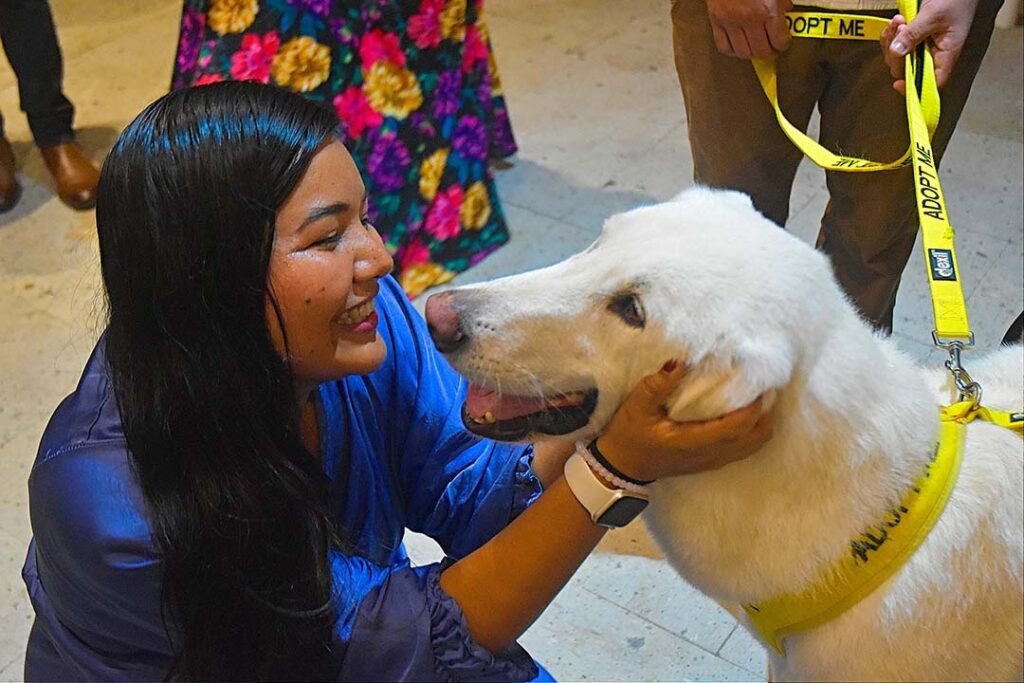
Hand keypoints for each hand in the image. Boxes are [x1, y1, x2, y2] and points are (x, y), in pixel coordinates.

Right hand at [595, 361, 773, 481]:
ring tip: (759, 398)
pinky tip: (746, 413)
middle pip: (754, 438)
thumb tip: (679, 362)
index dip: (753, 407)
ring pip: (752, 446)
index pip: (736, 428)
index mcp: (693, 442)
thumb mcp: (637, 406)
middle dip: (766, 413)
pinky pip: (743, 448)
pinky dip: (752, 431)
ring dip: (761, 423)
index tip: (758, 383)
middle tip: (766, 387)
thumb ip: (658, 384)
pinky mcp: (710, 461)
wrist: (622, 466)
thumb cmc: (628, 435)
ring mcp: (712, 461)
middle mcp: (709, 455)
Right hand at [706, 0, 792, 58]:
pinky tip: (738, 45)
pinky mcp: (716, 22)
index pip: (779, 41)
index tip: (783, 42)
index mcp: (768, 9)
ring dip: (751, 52)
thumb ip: (783, 1)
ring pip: (743, 53)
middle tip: (770, 46)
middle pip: (761, 51)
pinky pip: (724, 47)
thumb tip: (787, 14)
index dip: (783, 44)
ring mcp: (731, 22)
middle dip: (768, 51)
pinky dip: (733, 50)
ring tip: (755, 46)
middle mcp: (750, 19)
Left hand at [880, 0, 980, 93]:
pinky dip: (892, 34)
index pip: (931, 83)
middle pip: (907, 70)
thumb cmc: (956, 0)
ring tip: (899, 21)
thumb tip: (896, 52)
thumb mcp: (934, 16)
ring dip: (892, 40)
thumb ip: (914, 34)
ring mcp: (922, 47)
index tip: (899, 84)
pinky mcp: (914, 38)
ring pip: (898, 57)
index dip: (914, 87)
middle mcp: (933, 54)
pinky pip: (896, 44)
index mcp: (946, 55)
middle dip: (897, 53)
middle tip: (900, 30)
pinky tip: (896, 21)